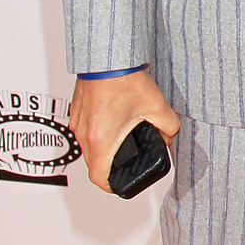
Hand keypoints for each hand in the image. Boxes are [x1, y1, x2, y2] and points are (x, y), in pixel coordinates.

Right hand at [69, 70, 180, 194]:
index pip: (99, 178)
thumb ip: (169, 128)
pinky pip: (84, 132)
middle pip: (93, 165)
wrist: (107, 57)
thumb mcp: (157, 107)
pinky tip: (114, 124)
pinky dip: (97, 135)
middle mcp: (84, 133)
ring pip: (87, 148)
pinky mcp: (76, 111)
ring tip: (122, 143)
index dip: (110, 187)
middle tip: (126, 164)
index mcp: (101, 140)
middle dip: (109, 168)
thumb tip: (168, 138)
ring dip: (102, 150)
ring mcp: (77, 122)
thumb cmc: (123, 79)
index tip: (120, 185)